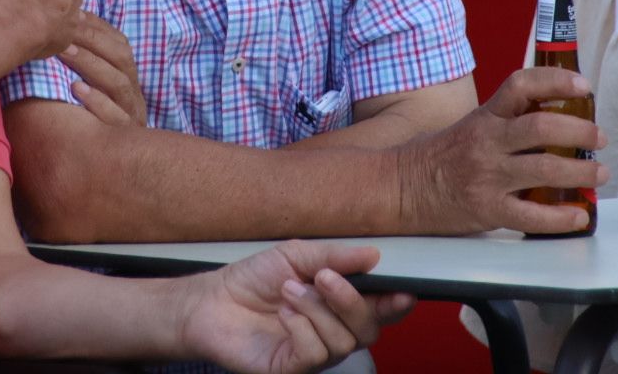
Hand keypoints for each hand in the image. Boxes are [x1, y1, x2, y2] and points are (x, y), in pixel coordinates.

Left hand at [63, 15, 146, 125]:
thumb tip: (59, 33)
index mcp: (128, 76)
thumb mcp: (95, 91)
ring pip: (118, 83)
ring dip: (91, 65)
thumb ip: (84, 66)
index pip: (118, 43)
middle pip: (121, 57)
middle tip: (64, 30)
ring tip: (66, 52)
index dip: (97, 27)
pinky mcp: (126, 136)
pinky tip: (76, 91)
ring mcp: (132, 114)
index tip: (71, 14)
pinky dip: (97, 102)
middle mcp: (133, 92)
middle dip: (92, 40)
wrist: (115, 170)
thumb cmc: (94, 122)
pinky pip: (115, 118)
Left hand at [179, 240, 413, 373]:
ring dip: (316, 309)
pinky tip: (283, 314)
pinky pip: (315, 355)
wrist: (214, 300)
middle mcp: (333, 331)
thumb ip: (335, 256)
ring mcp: (315, 353)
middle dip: (350, 301)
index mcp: (339, 304)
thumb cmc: (255, 278)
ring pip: (343, 341)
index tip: (403, 290)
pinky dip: (301, 328)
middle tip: (323, 277)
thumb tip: (374, 255)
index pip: (379, 309)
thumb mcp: (297, 256)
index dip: (396, 303)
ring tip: (288, 291)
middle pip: (369, 329)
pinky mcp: (293, 369)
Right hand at [399, 67, 606, 234]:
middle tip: (599, 137)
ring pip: (545, 169)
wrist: (399, 189)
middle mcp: (487, 142)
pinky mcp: (486, 210)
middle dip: (580, 131)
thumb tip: (555, 122)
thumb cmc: (437, 158)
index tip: (583, 86)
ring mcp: (487, 177)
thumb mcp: (469, 127)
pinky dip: (561, 218)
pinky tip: (578, 216)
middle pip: (542, 127)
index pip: (520, 85)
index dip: (555, 81)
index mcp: (484, 118)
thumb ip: (505, 123)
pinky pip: (531, 216)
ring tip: (599, 174)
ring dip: (581, 172)